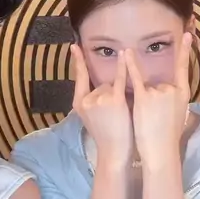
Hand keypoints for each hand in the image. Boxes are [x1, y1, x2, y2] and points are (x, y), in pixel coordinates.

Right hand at [70, 44, 133, 167]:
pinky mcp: (114, 100)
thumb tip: (102, 88)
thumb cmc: (107, 137)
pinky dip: (124, 67)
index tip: (74, 46)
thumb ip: (93, 102)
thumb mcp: (91, 118)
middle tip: (115, 115)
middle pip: (102, 84)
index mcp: (78, 104)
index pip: (79, 78)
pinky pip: (120, 79)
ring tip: (122, 115)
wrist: (115, 152)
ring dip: (120, 95)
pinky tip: (125, 54)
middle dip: (111, 94)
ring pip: (112, 85)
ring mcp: (100, 99)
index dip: (78, 61)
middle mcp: (87, 99)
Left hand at [126, 32, 192, 165]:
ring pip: (143, 87)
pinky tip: (125, 53)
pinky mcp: (144, 98)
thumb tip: (167, 91)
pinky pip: (135, 78)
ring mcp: (158, 92)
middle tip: (153, 118)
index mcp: (183, 93)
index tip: (187, 34)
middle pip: (156, 83)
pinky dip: (129, 66)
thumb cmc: (168, 137)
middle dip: (151, 98)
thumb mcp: (178, 114)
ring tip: (145, 120)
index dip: (185, 50)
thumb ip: (173, 99)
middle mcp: (172, 89)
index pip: (184, 68)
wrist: (161, 151)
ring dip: (140, 100)